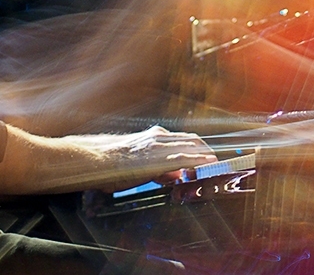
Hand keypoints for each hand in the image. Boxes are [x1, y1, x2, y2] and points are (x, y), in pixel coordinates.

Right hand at [74, 126, 216, 192]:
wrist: (96, 160)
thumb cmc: (114, 164)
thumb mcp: (140, 163)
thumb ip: (159, 169)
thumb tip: (175, 176)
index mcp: (156, 137)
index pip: (185, 139)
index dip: (200, 147)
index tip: (210, 156)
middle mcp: (160, 138)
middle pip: (192, 140)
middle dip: (207, 151)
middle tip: (217, 163)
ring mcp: (159, 146)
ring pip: (190, 146)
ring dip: (205, 155)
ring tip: (217, 164)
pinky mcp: (156, 157)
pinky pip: (182, 157)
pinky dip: (197, 160)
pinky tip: (208, 163)